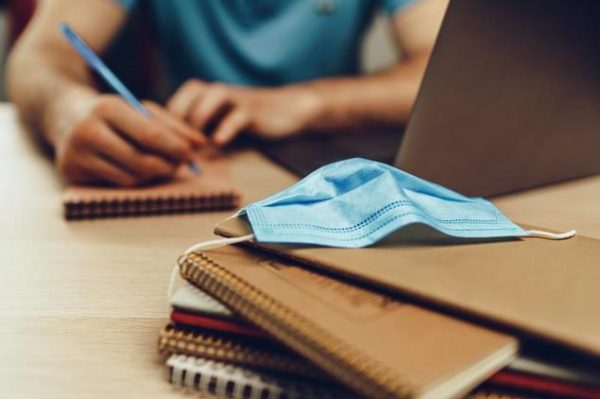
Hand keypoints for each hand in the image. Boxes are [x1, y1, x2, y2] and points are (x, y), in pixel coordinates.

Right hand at [54, 94, 203, 185]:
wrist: (65, 115)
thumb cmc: (115, 114)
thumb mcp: (142, 111)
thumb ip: (175, 126)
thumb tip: (200, 145)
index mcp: (108, 107)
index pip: (150, 135)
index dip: (175, 148)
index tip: (191, 154)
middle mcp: (88, 130)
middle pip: (141, 161)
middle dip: (167, 166)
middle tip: (179, 165)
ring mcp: (76, 153)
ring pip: (131, 178)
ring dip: (152, 175)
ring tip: (158, 164)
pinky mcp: (70, 171)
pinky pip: (116, 185)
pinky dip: (133, 179)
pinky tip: (135, 169)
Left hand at [167, 80, 322, 145]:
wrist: (287, 109)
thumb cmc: (247, 120)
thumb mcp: (218, 122)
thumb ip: (197, 130)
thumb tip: (172, 151)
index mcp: (204, 93)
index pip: (175, 102)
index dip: (165, 124)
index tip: (163, 147)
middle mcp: (216, 91)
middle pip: (187, 97)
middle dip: (178, 123)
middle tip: (175, 148)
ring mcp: (236, 99)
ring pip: (208, 101)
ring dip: (197, 122)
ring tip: (194, 147)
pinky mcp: (253, 111)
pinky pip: (236, 117)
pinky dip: (225, 129)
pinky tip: (219, 143)